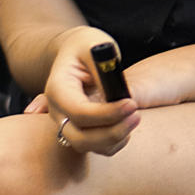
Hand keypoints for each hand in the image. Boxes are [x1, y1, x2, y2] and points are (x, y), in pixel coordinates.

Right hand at [43, 27, 139, 155]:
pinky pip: (95, 147)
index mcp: (57, 88)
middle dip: (111, 132)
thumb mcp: (95, 47)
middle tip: (137, 115)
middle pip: (78, 137)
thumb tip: (117, 92)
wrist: (76, 52)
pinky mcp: (78, 130)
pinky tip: (128, 124)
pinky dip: (114, 143)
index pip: (79, 111)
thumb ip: (104, 68)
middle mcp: (57, 111)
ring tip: (135, 117)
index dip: (107, 113)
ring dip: (114, 138)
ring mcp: (65, 123)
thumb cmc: (87, 47)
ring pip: (86, 146)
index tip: (132, 103)